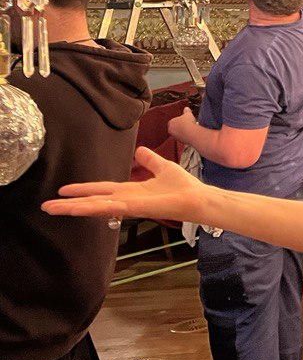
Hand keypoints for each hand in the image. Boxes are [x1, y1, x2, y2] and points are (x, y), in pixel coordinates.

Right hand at [42, 147, 207, 224]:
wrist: (199, 198)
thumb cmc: (184, 186)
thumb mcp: (163, 167)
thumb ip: (150, 160)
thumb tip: (140, 150)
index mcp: (131, 191)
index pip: (101, 190)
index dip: (83, 190)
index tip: (62, 190)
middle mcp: (126, 200)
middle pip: (93, 201)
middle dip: (70, 204)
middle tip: (47, 206)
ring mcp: (130, 206)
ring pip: (97, 207)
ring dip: (75, 208)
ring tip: (54, 209)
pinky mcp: (138, 208)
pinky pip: (113, 208)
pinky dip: (96, 208)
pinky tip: (80, 208)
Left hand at [167, 107, 196, 142]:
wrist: (191, 133)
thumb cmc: (187, 122)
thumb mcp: (188, 114)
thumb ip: (186, 111)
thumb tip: (186, 108)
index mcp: (170, 122)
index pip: (173, 121)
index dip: (179, 120)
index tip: (184, 120)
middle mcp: (171, 130)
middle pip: (175, 128)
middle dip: (180, 127)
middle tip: (187, 125)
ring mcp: (175, 136)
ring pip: (178, 133)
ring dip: (182, 132)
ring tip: (190, 129)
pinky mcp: (180, 141)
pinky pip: (182, 138)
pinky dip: (185, 136)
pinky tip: (190, 134)